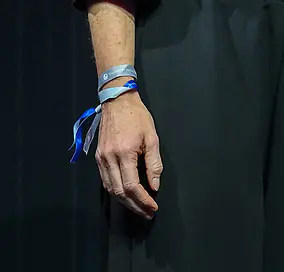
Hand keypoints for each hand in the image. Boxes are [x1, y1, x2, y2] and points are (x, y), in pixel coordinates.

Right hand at [95, 90, 162, 218]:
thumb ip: (154, 164)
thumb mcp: (153, 138)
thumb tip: (154, 185)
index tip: (152, 207)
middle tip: (147, 213)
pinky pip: (105, 181)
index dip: (142, 200)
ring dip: (124, 201)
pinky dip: (116, 191)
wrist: (118, 102)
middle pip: (119, 192)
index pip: (132, 186)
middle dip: (134, 205)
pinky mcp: (98, 158)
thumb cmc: (137, 117)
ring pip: (110, 189)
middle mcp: (109, 159)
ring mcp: (101, 159)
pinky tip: (126, 195)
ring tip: (139, 207)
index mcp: (124, 154)